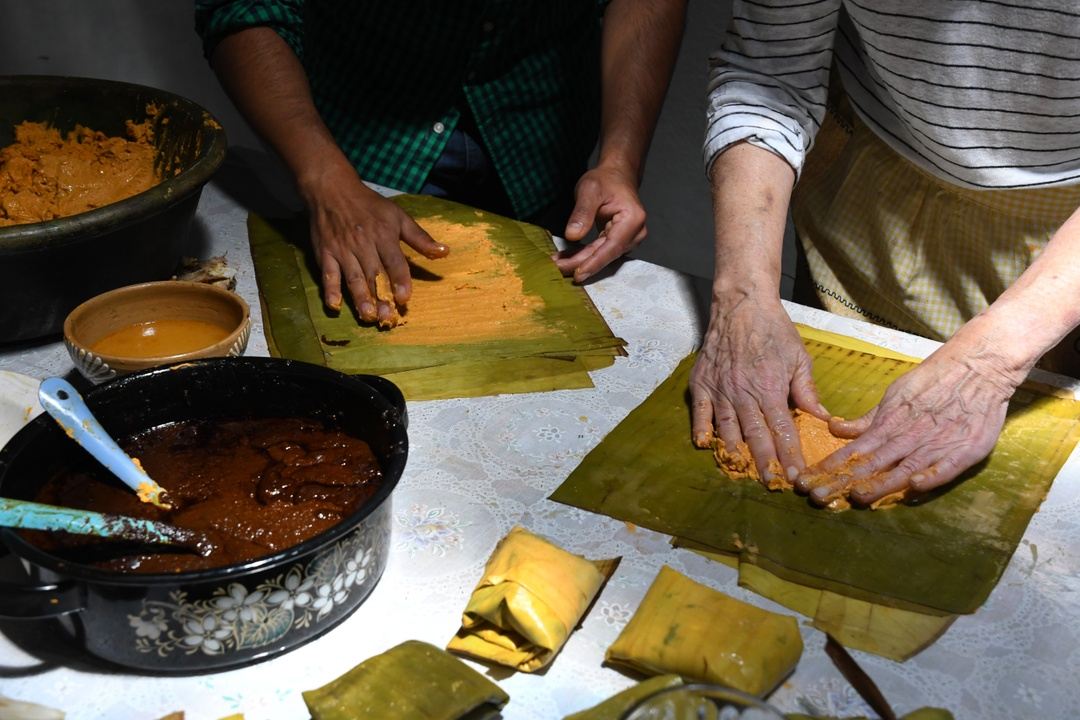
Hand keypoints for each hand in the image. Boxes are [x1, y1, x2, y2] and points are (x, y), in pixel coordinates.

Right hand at [301, 159, 447, 322]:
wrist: (332, 189)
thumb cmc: (369, 205)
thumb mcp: (398, 216)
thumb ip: (420, 238)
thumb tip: (444, 252)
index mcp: (383, 235)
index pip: (394, 261)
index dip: (400, 280)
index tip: (405, 298)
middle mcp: (363, 244)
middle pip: (374, 274)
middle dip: (381, 297)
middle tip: (387, 318)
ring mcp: (343, 250)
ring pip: (353, 278)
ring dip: (360, 298)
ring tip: (368, 316)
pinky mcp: (325, 253)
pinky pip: (328, 274)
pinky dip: (330, 290)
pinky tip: (335, 306)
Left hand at [553, 165, 646, 282]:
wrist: (616, 175)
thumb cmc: (605, 180)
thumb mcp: (589, 190)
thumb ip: (582, 212)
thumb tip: (572, 236)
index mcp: (632, 219)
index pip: (612, 246)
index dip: (594, 262)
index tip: (578, 274)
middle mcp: (635, 233)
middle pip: (606, 255)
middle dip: (582, 264)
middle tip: (558, 269)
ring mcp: (629, 238)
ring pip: (602, 256)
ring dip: (580, 261)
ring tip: (558, 264)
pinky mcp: (619, 241)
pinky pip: (600, 251)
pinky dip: (583, 255)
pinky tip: (566, 259)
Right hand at [689, 294, 827, 485]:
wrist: (742, 304)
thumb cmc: (774, 330)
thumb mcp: (799, 357)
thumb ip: (806, 390)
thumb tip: (822, 418)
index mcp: (770, 387)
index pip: (782, 428)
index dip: (789, 453)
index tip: (794, 474)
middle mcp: (743, 392)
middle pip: (755, 435)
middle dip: (765, 461)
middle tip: (771, 483)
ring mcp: (719, 388)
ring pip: (728, 428)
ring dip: (735, 452)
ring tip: (741, 471)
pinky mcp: (702, 382)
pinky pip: (700, 411)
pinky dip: (701, 429)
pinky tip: (704, 445)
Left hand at [795, 338, 1022, 505]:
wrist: (977, 366)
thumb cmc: (932, 382)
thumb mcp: (894, 397)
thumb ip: (868, 420)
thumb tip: (835, 429)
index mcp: (889, 425)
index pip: (853, 451)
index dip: (829, 467)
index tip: (807, 481)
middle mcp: (908, 438)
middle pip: (871, 465)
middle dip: (842, 481)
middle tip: (817, 497)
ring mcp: (935, 445)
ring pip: (902, 470)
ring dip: (878, 485)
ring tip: (856, 497)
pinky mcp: (965, 450)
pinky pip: (946, 467)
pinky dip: (930, 476)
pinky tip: (913, 487)